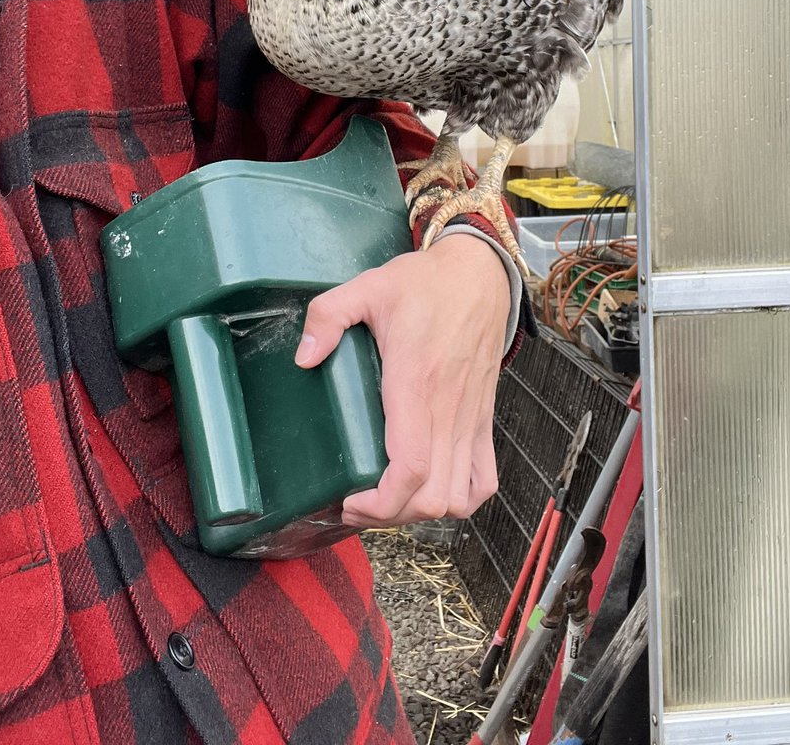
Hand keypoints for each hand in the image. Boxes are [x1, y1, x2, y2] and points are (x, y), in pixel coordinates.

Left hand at [295, 233, 510, 528]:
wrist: (480, 274)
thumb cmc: (426, 283)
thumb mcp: (368, 286)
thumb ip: (328, 315)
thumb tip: (304, 357)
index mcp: (417, 383)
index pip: (409, 467)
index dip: (379, 502)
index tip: (348, 500)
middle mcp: (449, 409)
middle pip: (431, 497)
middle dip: (391, 515)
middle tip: (356, 503)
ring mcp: (470, 418)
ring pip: (458, 498)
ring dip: (423, 511)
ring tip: (389, 500)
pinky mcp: (483, 419)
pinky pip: (484, 480)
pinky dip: (461, 498)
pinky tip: (431, 489)